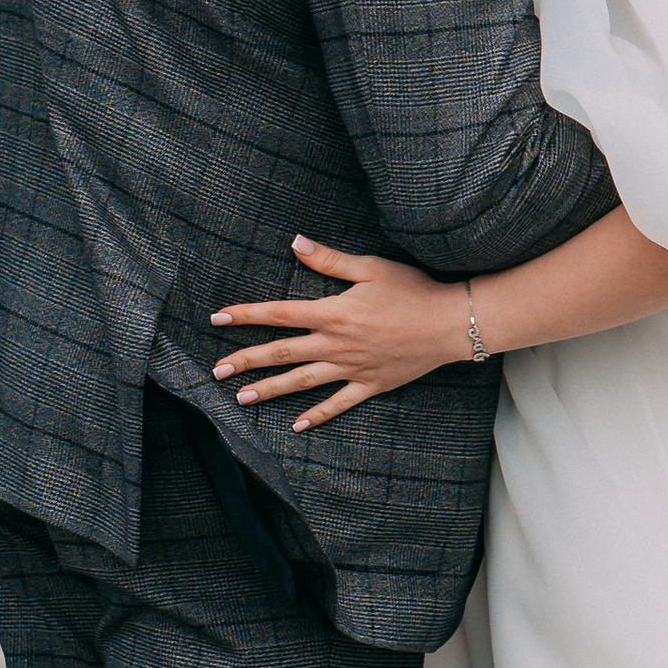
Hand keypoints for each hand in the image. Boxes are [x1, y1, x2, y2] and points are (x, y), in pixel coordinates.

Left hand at [211, 239, 473, 431]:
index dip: (247, 315)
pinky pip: (338, 404)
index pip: (280, 314)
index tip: (218, 319)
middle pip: (282, 353)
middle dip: (246, 360)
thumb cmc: (413, 290)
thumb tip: (295, 242)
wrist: (451, 324)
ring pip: (302, 381)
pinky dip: (317, 415)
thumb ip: (329, 260)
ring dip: (270, 390)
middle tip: (216, 370)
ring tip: (241, 398)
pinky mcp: (370, 385)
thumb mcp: (371, 268)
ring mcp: (352, 368)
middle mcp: (336, 344)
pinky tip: (297, 425)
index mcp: (333, 313)